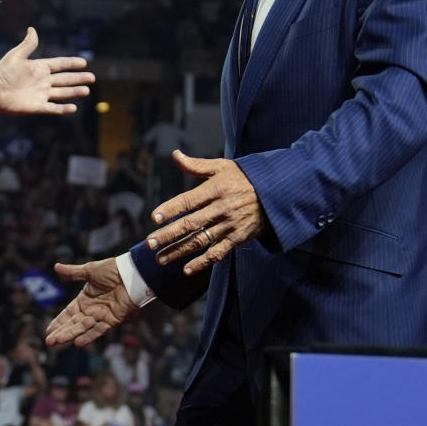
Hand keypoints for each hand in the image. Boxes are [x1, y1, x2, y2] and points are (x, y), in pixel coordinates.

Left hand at [0, 28, 93, 114]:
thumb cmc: (2, 72)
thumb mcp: (16, 55)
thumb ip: (28, 44)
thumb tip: (32, 29)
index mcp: (38, 68)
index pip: (59, 64)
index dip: (71, 63)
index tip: (84, 62)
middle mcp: (42, 81)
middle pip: (65, 79)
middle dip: (78, 78)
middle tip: (92, 78)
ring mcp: (40, 94)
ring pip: (62, 93)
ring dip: (74, 92)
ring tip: (87, 90)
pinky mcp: (37, 107)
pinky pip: (54, 108)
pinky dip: (64, 109)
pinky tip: (74, 108)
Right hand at [46, 258, 137, 346]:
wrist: (132, 274)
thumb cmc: (112, 270)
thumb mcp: (89, 270)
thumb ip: (73, 272)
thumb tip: (55, 266)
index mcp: (84, 299)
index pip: (68, 313)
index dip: (59, 322)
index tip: (48, 330)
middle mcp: (91, 310)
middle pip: (73, 323)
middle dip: (61, 332)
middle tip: (49, 342)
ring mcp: (101, 316)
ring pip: (83, 328)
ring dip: (70, 335)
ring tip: (57, 341)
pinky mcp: (112, 320)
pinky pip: (99, 330)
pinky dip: (89, 336)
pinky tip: (78, 343)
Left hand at [145, 150, 267, 275]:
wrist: (276, 194)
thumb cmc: (244, 178)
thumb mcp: (222, 167)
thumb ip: (196, 165)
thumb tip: (175, 155)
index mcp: (215, 189)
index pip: (188, 200)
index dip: (170, 208)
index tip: (154, 217)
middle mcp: (221, 208)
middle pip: (190, 224)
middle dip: (168, 235)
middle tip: (150, 243)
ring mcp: (229, 225)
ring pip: (200, 241)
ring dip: (179, 251)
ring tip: (161, 259)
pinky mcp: (237, 238)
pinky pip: (218, 252)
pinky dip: (203, 262)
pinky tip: (187, 270)